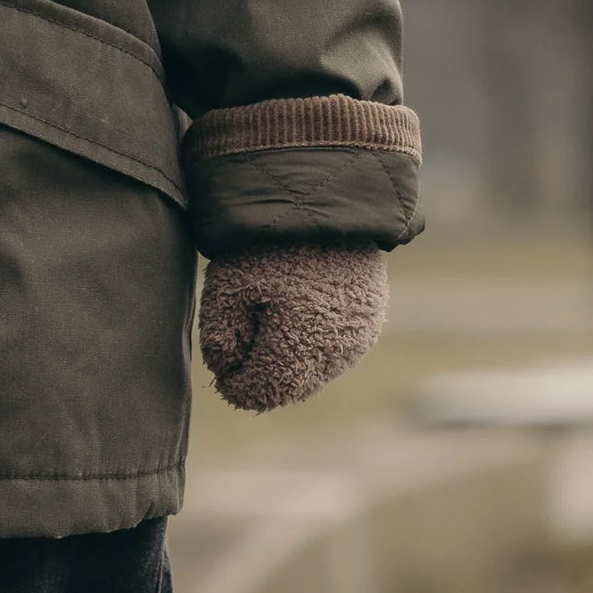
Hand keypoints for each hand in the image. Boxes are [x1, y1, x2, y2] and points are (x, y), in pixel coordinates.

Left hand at [198, 243, 388, 412]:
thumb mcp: (227, 287)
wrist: (327, 199)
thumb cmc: (269, 243)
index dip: (233, 382)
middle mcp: (337, 352)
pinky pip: (338, 349)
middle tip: (242, 341)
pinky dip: (313, 342)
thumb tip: (227, 368)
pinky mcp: (372, 320)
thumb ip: (220, 338)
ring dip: (290, 360)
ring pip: (316, 371)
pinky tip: (297, 313)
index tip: (223, 360)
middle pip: (290, 387)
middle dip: (261, 373)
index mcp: (301, 348)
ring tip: (270, 319)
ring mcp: (360, 337)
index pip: (258, 393)